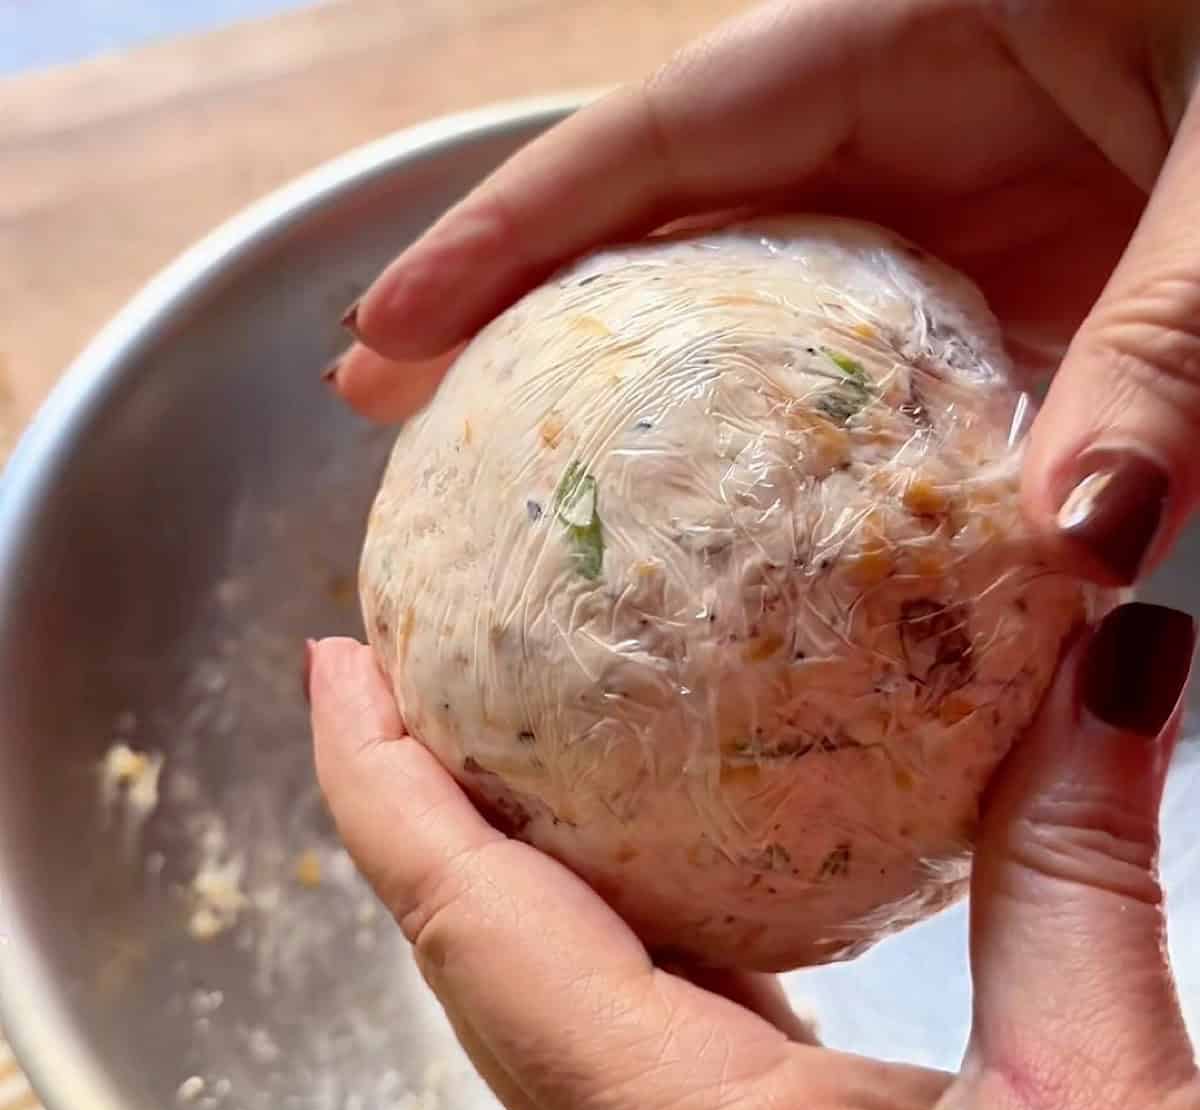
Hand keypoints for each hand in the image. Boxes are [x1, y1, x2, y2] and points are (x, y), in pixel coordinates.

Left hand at [309, 603, 1198, 1109]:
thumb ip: (1079, 871)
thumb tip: (1110, 665)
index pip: (462, 921)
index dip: (376, 779)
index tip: (333, 664)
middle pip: (469, 935)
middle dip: (416, 787)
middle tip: (406, 657)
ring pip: (537, 966)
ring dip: (502, 835)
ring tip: (507, 713)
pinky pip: (630, 994)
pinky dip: (609, 891)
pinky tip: (654, 830)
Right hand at [330, 0, 1199, 587]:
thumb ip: (1165, 342)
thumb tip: (1077, 547)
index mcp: (905, 39)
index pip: (658, 141)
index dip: (506, 234)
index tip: (384, 334)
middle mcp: (892, 139)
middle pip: (659, 235)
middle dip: (520, 321)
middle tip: (395, 418)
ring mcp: (936, 226)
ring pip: (745, 323)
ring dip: (644, 412)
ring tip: (521, 499)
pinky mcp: (1002, 299)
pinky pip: (867, 391)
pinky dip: (805, 470)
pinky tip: (750, 546)